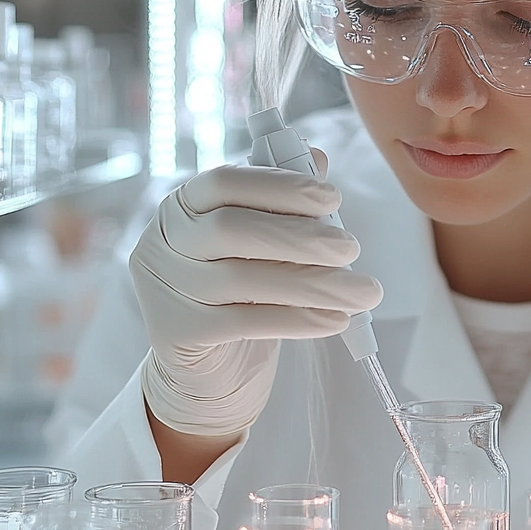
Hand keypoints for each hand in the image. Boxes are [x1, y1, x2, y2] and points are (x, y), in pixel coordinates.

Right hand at [130, 159, 382, 437]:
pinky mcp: (178, 333)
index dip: (280, 186)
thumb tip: (319, 159)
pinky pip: (244, 323)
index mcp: (184, 205)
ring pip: (244, 279)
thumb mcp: (260, 244)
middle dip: (300, 237)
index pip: (225, 182)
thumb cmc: (240, 293)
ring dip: (314, 283)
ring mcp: (166, 288)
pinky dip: (297, 319)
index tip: (332, 197)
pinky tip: (335, 319)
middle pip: (232, 230)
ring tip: (364, 292)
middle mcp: (165, 241)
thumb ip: (283, 203)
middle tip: (352, 248)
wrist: (208, 370)